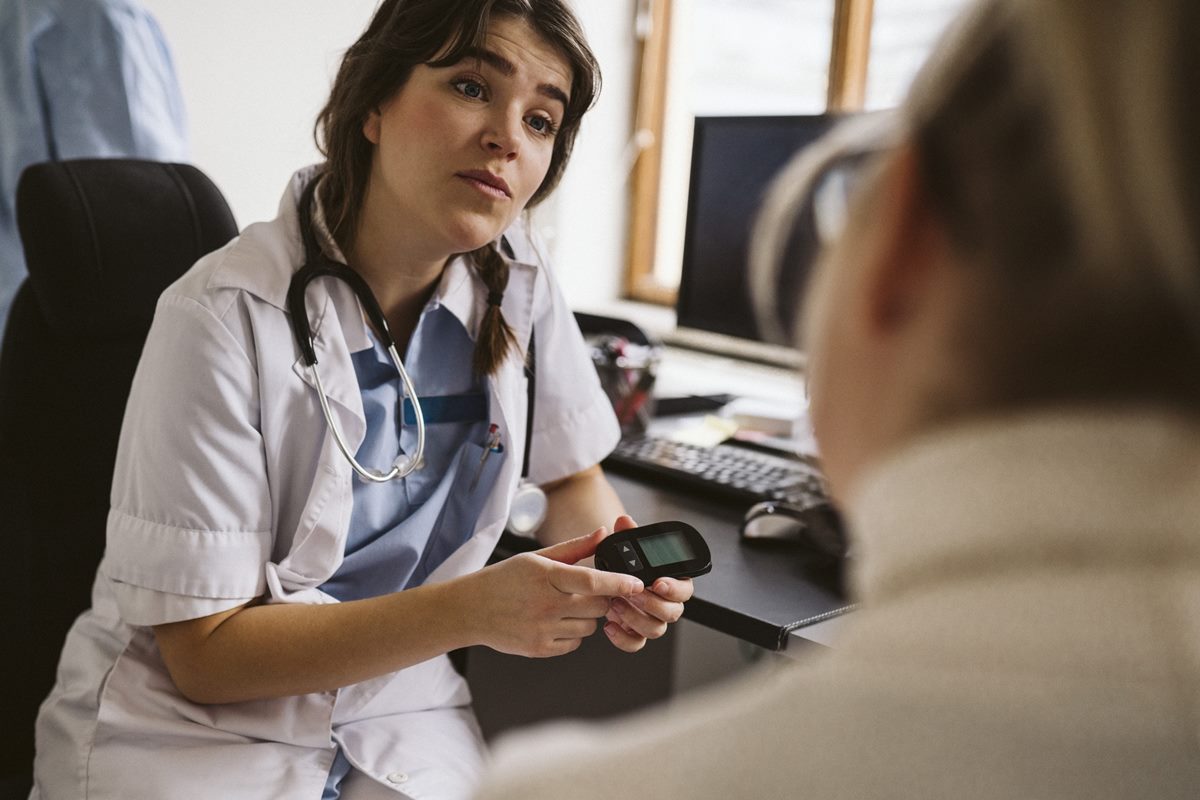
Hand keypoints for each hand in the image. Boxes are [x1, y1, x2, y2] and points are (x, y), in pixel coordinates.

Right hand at [470, 529, 642, 657]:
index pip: (592, 581)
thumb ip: (573, 548)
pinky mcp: (540, 649)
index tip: (636, 583)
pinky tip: (553, 622)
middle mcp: (546, 605)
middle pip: (597, 606)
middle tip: (588, 592)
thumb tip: (602, 533)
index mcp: (546, 577)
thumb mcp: (535, 558)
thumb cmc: (503, 580)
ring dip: (586, 617)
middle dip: (600, 599)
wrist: (470, 610)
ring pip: (589, 627)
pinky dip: (572, 634)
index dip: (619, 583)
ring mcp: (543, 630)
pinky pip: (574, 644)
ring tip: (564, 606)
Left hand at [602, 515, 694, 652]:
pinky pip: (636, 643)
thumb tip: (624, 521)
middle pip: (673, 613)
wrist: (606, 581)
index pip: (685, 590)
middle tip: (633, 593)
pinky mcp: (635, 633)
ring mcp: (651, 620)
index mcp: (671, 582)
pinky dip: (623, 638)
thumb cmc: (623, 565)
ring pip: (656, 630)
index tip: (658, 582)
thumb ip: (627, 535)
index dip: (675, 588)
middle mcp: (665, 604)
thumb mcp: (625, 548)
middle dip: (652, 603)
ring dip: (636, 618)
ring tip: (615, 604)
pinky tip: (609, 625)